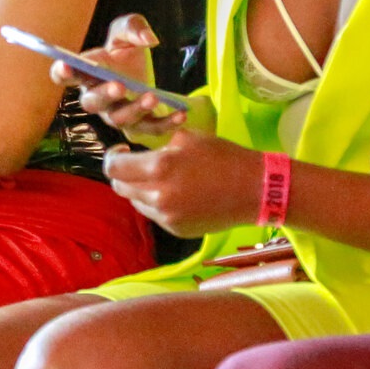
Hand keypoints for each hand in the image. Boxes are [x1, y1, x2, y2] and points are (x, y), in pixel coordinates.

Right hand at [53, 14, 199, 138]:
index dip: (62, 72)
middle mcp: (97, 98)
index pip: (65, 75)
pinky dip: (166, 124)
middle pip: (91, 102)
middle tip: (119, 85)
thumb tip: (149, 39)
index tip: (66, 65)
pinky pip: (149, 130)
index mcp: (88, 73)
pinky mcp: (139, 127)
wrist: (147, 77)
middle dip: (104, 95)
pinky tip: (181, 114)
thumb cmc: (127, 54)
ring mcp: (116, 115)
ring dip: (135, 109)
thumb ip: (133, 26)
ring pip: (119, 119)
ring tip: (152, 96)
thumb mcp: (128, 31)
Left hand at [102, 129, 262, 236]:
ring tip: (161, 178)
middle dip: (124, 174)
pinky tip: (176, 193)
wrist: (255, 190)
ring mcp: (166, 217)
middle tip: (137, 164)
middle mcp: (158, 196)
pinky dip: (157, 203)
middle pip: (120, 187)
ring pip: (136, 202)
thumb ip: (157, 147)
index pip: (114, 167)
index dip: (113, 157)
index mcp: (159, 168)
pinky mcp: (176, 230)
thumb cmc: (223, 157)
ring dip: (140, 189)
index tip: (123, 152)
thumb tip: (136, 152)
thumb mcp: (187, 138)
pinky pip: (155, 215)